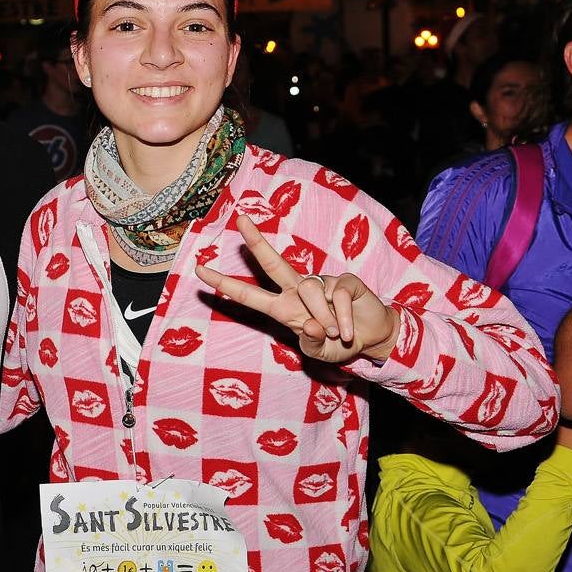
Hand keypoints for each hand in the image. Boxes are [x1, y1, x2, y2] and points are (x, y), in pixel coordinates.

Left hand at [194, 215, 398, 363]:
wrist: (372, 337)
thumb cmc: (338, 343)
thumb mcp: (320, 352)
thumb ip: (311, 343)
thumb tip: (308, 324)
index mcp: (283, 308)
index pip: (248, 294)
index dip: (224, 283)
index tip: (199, 270)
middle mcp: (297, 290)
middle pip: (272, 262)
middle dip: (257, 241)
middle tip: (239, 219)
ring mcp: (321, 282)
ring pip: (309, 290)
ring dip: (324, 319)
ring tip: (337, 333)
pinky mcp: (344, 280)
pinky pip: (337, 296)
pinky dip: (344, 320)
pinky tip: (350, 331)